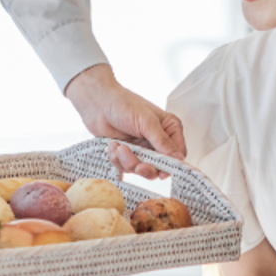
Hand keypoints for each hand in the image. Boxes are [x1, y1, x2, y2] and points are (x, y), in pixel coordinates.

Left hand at [64, 64, 185, 179]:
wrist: (96, 103)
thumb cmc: (123, 104)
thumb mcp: (146, 121)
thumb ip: (162, 141)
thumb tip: (178, 158)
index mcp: (169, 129)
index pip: (178, 154)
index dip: (171, 165)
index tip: (162, 172)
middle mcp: (157, 141)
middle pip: (160, 167)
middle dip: (146, 167)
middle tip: (138, 166)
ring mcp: (142, 148)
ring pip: (141, 169)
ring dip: (128, 161)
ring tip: (119, 148)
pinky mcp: (127, 154)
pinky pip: (126, 167)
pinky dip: (117, 159)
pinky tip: (113, 145)